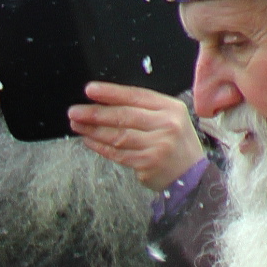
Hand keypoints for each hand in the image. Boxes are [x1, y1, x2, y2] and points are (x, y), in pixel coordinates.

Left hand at [68, 82, 203, 190]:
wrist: (192, 175)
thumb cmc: (175, 144)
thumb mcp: (170, 118)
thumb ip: (144, 109)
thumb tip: (106, 103)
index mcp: (170, 108)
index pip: (135, 95)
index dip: (110, 93)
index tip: (89, 90)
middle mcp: (166, 125)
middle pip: (124, 116)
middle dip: (95, 113)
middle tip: (74, 111)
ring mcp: (157, 145)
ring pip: (118, 135)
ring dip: (93, 130)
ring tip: (77, 125)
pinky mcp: (147, 163)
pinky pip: (118, 153)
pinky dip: (100, 147)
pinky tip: (88, 140)